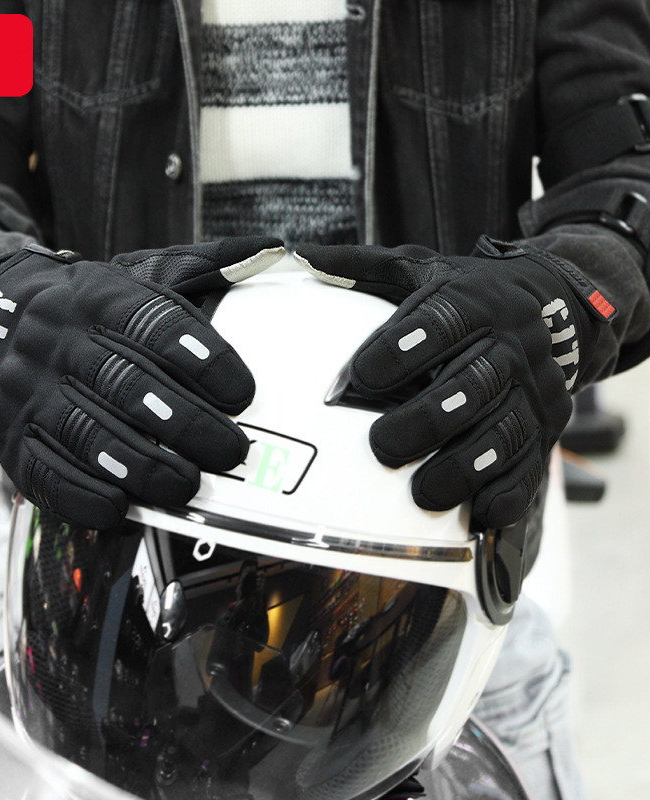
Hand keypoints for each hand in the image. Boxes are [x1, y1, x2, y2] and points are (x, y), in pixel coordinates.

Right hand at [0, 237, 284, 527]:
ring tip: (186, 484)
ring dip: (142, 465)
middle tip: (230, 452)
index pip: (151, 324)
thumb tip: (271, 250)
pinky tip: (119, 506)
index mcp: (96, 297)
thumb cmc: (89, 308)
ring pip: (86, 433)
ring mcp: (26, 391)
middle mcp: (56, 340)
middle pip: (125, 385)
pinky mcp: (9, 436)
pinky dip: (83, 494)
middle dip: (185, 424)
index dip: (201, 360)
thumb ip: (203, 269)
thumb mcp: (137, 275)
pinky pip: (43, 471)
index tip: (242, 393)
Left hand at [295, 236, 614, 527]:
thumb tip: (302, 256)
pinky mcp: (549, 427)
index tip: (359, 377)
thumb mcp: (422, 270)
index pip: (440, 322)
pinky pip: (532, 466)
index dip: (399, 351)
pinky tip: (476, 511)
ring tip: (422, 492)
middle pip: (471, 385)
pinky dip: (506, 492)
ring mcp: (535, 390)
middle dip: (425, 420)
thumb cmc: (467, 296)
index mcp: (474, 302)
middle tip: (382, 446)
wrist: (554, 306)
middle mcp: (510, 345)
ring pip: (503, 433)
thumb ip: (364, 269)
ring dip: (462, 467)